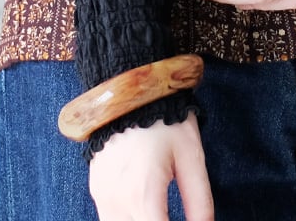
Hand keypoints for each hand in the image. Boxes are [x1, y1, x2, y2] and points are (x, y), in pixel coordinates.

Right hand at [88, 109, 212, 220]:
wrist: (131, 87)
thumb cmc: (167, 120)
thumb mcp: (192, 157)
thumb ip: (199, 201)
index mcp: (144, 196)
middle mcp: (117, 203)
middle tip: (171, 214)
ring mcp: (102, 197)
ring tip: (160, 214)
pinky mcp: (96, 190)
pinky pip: (109, 220)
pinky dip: (127, 220)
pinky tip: (145, 212)